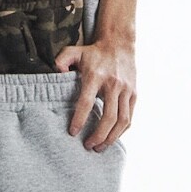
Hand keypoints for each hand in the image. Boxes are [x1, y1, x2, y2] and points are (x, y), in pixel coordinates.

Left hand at [53, 35, 135, 150]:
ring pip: (122, 120)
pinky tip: (111, 137)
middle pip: (108, 117)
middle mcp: (113, 84)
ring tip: (100, 147)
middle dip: (98, 135)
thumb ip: (61, 61)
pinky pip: (129, 117)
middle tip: (88, 146)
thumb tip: (56, 74)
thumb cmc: (93, 52)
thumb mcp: (73, 51)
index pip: (87, 102)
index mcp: (96, 76)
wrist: (120, 43)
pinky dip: (121, 130)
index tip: (73, 132)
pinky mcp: (134, 94)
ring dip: (111, 137)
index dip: (79, 119)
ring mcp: (126, 90)